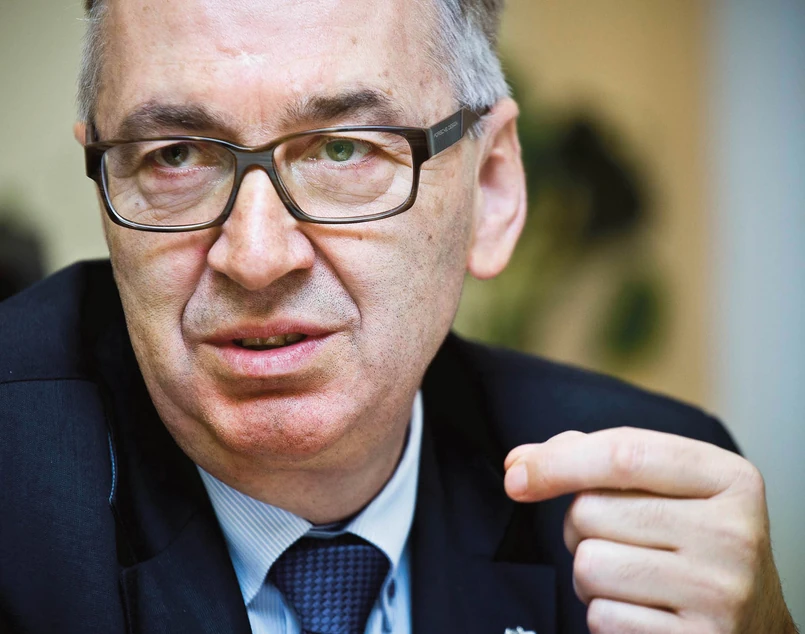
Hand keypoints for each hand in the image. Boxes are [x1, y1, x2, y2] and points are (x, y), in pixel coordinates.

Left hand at [503, 428, 796, 633]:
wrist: (753, 626)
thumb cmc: (692, 542)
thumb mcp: (668, 487)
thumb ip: (597, 458)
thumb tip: (520, 463)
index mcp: (729, 479)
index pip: (623, 454)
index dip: (556, 462)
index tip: (515, 474)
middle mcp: (732, 534)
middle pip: (592, 511)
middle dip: (580, 525)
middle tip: (616, 538)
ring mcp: (718, 594)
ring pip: (589, 565)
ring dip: (589, 573)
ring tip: (629, 575)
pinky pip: (601, 616)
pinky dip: (604, 613)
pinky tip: (642, 609)